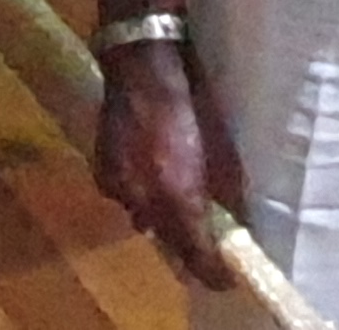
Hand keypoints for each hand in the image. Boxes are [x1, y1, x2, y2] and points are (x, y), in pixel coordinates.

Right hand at [91, 40, 244, 290]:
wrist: (140, 60)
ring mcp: (117, 186)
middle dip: (188, 245)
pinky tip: (152, 178)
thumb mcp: (222, 146)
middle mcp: (142, 199)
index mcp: (177, 193)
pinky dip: (141, 196)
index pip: (196, 253)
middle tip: (207, 244)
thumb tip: (236, 222)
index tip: (226, 277)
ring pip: (145, 221)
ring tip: (179, 205)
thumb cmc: (192, 98)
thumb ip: (227, 191)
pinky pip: (126, 199)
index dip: (213, 271)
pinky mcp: (102, 171)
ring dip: (163, 219)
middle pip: (169, 242)